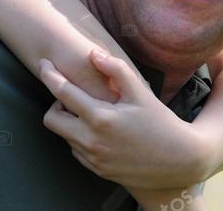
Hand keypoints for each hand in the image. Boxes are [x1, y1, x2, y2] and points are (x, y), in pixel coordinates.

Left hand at [39, 50, 212, 189]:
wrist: (178, 161)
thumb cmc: (161, 123)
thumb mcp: (141, 93)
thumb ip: (116, 70)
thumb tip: (93, 53)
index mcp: (100, 118)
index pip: (63, 93)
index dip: (50, 75)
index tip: (44, 64)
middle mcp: (91, 141)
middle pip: (51, 119)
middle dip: (56, 104)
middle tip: (74, 96)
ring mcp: (93, 158)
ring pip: (64, 135)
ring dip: (70, 121)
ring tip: (91, 111)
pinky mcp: (97, 170)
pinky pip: (76, 150)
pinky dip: (80, 137)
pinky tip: (99, 130)